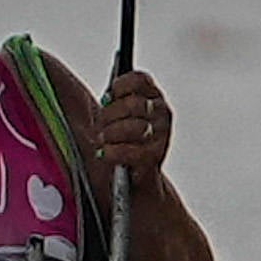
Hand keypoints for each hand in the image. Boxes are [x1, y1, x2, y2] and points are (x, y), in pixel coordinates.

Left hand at [85, 65, 173, 196]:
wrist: (132, 180)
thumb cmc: (122, 142)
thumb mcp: (119, 116)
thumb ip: (115, 101)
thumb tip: (107, 97)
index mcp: (153, 97)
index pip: (140, 80)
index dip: (121, 86)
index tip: (109, 96)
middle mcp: (161, 114)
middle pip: (133, 104)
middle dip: (110, 115)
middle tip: (99, 126)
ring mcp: (161, 135)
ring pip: (134, 127)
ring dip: (111, 134)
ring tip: (102, 140)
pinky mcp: (154, 157)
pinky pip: (131, 151)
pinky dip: (113, 152)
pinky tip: (104, 153)